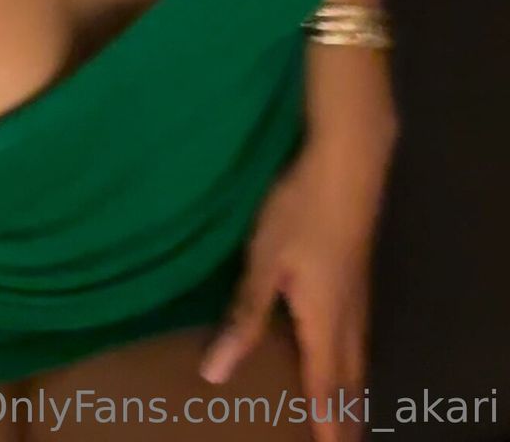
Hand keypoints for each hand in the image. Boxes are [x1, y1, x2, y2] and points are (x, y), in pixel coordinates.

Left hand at [197, 131, 394, 441]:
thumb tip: (217, 373)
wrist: (347, 162)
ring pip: (359, 353)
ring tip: (348, 408)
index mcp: (324, 320)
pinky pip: (360, 332)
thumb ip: (243, 316)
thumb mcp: (264, 262)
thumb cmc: (299, 210)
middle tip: (343, 441)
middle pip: (350, 377)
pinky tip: (347, 346)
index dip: (327, 422)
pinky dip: (355, 357)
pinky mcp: (358, 270)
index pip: (326, 386)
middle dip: (346, 412)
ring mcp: (358, 290)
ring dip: (353, 386)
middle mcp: (348, 314)